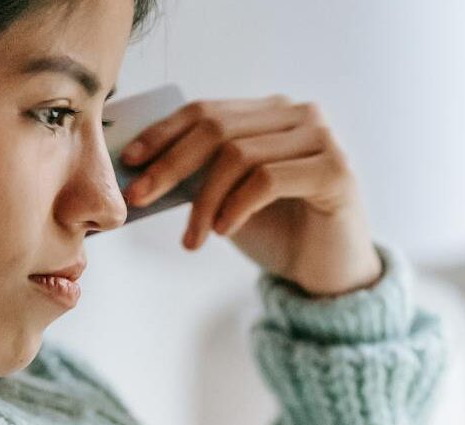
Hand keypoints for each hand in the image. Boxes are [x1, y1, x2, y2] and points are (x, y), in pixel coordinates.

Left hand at [117, 95, 383, 297]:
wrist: (329, 274)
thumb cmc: (278, 233)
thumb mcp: (227, 198)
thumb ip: (198, 174)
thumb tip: (139, 166)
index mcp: (271, 113)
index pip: (206, 111)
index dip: (162, 133)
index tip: (129, 161)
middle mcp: (300, 116)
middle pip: (217, 128)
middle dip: (170, 164)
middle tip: (140, 198)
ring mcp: (321, 140)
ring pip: (239, 155)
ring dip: (204, 200)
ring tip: (193, 237)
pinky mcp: (335, 171)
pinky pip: (267, 179)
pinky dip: (236, 206)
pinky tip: (224, 232)